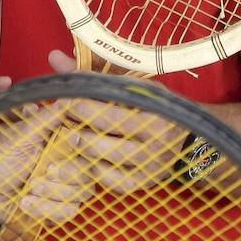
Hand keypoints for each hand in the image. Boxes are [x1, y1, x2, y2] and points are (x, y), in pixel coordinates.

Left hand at [0, 101, 94, 225]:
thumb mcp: (18, 136)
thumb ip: (43, 119)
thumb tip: (66, 99)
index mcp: (61, 141)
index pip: (89, 139)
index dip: (86, 141)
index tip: (73, 139)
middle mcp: (68, 162)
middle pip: (90, 169)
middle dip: (67, 172)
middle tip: (45, 171)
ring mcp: (66, 186)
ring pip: (82, 191)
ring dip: (53, 191)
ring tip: (29, 187)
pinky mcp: (59, 208)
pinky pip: (67, 211)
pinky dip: (45, 207)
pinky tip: (25, 202)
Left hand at [49, 48, 184, 189]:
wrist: (187, 134)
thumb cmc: (151, 104)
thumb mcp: (130, 85)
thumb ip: (91, 75)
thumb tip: (54, 57)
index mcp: (155, 114)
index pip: (111, 113)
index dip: (83, 108)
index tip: (65, 100)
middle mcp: (155, 143)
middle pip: (105, 142)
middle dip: (78, 130)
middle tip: (62, 120)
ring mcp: (150, 167)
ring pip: (106, 163)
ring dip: (83, 150)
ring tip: (69, 136)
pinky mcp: (143, 183)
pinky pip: (112, 182)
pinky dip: (95, 170)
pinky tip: (86, 156)